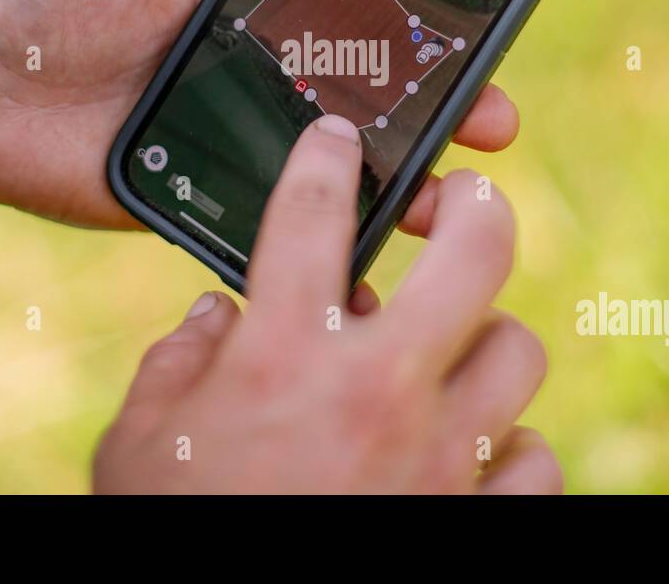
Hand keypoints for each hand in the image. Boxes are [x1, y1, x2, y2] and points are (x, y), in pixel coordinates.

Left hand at [0, 0, 519, 228]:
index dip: (424, 20)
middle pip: (371, 92)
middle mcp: (261, 70)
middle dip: (442, 105)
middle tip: (495, 121)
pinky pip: (285, 222)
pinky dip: (331, 238)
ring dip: (405, 178)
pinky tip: (378, 251)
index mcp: (253, 1)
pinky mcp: (215, 197)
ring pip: (343, 166)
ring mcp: (243, 138)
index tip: (482, 26)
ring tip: (450, 196)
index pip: (359, 7)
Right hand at [92, 115, 557, 493]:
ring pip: (519, 352)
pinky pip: (532, 460)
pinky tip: (465, 458)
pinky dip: (504, 452)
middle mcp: (374, 391)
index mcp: (281, 357)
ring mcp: (439, 459)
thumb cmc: (172, 530)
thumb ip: (175, 364)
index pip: (313, 214)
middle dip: (480, 210)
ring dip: (485, 348)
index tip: (340, 138)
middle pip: (480, 254)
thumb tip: (212, 318)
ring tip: (446, 361)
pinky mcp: (477, 523)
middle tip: (464, 206)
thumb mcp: (136, 445)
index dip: (328, 158)